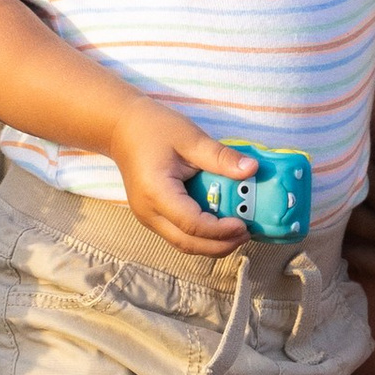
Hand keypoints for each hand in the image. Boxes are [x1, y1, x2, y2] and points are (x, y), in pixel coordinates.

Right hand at [108, 102, 253, 257]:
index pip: (192, 224)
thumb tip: (252, 169)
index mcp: (156, 193)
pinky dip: (200, 235)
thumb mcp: (191, 138)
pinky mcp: (152, 215)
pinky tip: (219, 224)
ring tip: (236, 232)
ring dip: (211, 244)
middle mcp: (148, 212)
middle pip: (187, 243)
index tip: (244, 225)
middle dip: (219, 246)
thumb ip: (220, 157)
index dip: (220, 231)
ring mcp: (148, 217)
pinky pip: (178, 234)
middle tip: (246, 234)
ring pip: (182, 243)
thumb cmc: (153, 128)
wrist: (121, 128)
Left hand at [357, 84, 374, 342]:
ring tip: (331, 180)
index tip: (358, 80)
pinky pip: (361, 255)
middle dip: (345, 140)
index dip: (367, 96)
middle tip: (335, 124)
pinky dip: (348, 244)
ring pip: (347, 209)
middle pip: (352, 161)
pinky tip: (340, 240)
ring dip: (339, 192)